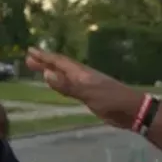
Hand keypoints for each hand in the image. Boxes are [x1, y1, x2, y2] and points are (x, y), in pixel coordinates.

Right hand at [24, 48, 142, 128]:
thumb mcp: (88, 93)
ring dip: (51, 71)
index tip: (30, 51)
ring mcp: (87, 85)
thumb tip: (46, 74)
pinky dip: (60, 82)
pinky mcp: (90, 95)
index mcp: (81, 73)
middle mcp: (82, 76)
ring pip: (64, 75)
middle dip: (45, 62)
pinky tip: (58, 84)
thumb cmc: (111, 100)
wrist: (132, 110)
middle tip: (29, 59)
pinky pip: (70, 85)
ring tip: (38, 69)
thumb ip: (68, 85)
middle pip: (61, 66)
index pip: (59, 62)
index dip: (45, 57)